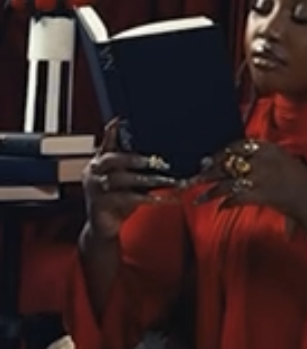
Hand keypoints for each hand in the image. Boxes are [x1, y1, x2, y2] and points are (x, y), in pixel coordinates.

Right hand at [83, 118, 181, 241]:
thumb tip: (158, 154)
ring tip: (170, 181)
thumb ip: (133, 167)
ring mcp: (95, 188)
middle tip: (154, 160)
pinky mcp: (102, 204)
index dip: (111, 132)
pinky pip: (130, 199)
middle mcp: (93, 172)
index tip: (119, 120)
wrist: (104, 228)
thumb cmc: (117, 200)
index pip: (105, 144)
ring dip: (150, 180)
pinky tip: (167, 199)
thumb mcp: (124, 181)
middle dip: (134, 158)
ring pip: (124, 179)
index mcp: (98, 163)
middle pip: (113, 159)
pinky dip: (151, 199)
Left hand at [198, 139, 306, 228]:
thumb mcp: (285, 159)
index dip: (222, 153)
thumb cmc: (301, 181)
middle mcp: (262, 160)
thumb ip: (264, 156)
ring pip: (227, 182)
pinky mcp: (258, 194)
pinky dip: (226, 203)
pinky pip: (235, 198)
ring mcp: (259, 177)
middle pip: (229, 163)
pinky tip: (221, 207)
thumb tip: (239, 160)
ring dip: (211, 191)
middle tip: (197, 176)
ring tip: (199, 198)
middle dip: (211, 171)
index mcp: (269, 148)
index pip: (238, 146)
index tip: (212, 159)